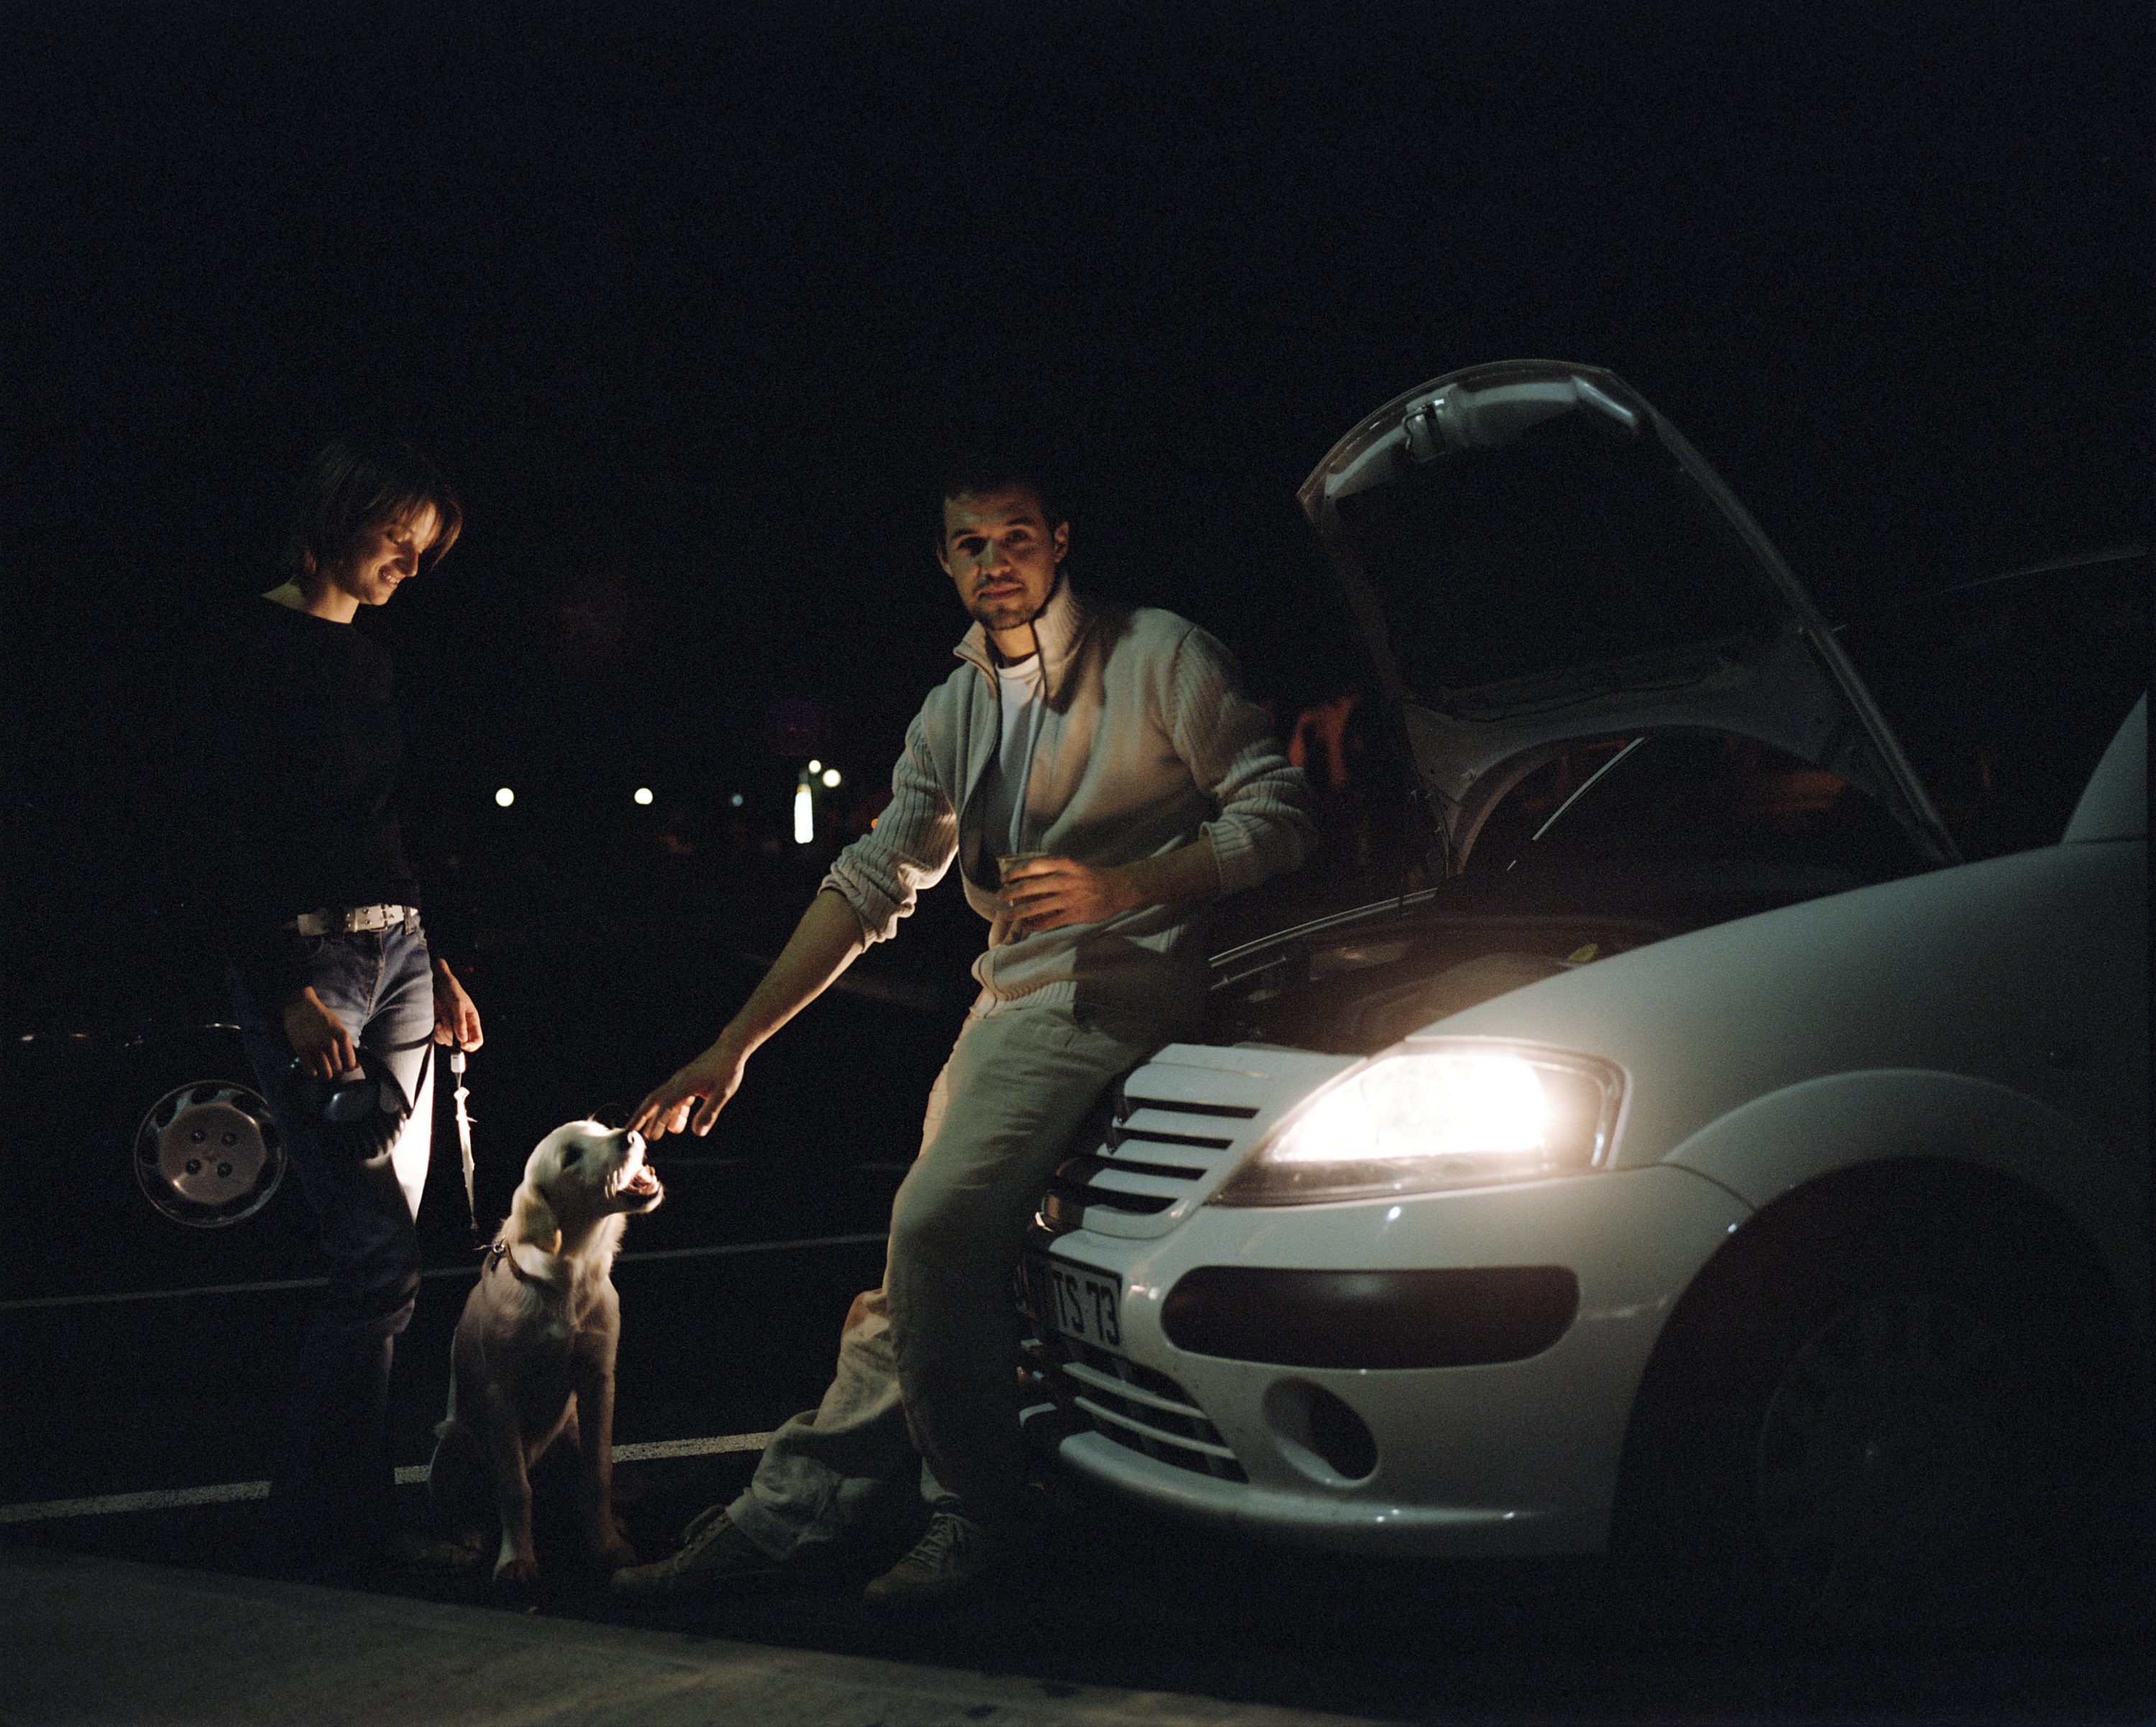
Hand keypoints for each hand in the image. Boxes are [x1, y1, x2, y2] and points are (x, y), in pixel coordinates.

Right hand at [282, 988, 356, 1080]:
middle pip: (339, 1069)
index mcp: (342, 1036)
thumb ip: (346, 1045)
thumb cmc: (321, 1018)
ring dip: (326, 1076)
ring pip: (326, 1074)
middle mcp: (330, 1042)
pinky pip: (311, 1072)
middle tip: (332, 1069)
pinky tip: (313, 1070)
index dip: (348, 1068)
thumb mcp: (339, 1026)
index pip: (350, 1062)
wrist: (300, 1007)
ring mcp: (316, 1047)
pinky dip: (313, 1075)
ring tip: (323, 1071)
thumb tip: (356, 1065)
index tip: (344, 1067)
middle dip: (337, 1072)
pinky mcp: (302, 1050)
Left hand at [432, 963, 483, 1049]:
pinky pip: (439, 1038)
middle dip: (452, 1036)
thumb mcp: (457, 1003)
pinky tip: (437, 1021)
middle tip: (447, 1024)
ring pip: (449, 1041)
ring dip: (443, 1033)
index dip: (471, 1045)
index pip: (477, 1040)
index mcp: (472, 1021)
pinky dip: (436, 1032)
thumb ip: (460, 1021)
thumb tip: (463, 1039)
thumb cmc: (451, 989)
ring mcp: (452, 1027)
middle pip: (461, 1043)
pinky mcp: (441, 1027)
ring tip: (441, 1020)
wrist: (437, 984)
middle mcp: (463, 1026)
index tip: (462, 1043)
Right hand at [631, 1038, 749, 1138]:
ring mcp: (680, 1082)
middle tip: (628, 1132)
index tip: (652, 1138)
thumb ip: (709, 1112)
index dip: (658, 1121)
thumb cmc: (727, 1070)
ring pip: (662, 1101)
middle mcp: (677, 1082)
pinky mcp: (686, 1083)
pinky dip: (673, 1114)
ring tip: (648, 1135)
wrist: (731, 1049)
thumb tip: (698, 1133)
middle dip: (640, 1117)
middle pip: (653, 1101)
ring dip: (654, 1118)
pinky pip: (675, 1100)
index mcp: (684, 1084)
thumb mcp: (722, 1092)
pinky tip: (677, 1127)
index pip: (666, 1105)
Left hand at [998, 856, 1143, 935]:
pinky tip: (1026, 926)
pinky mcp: (1074, 914)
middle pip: (1028, 886)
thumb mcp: (1073, 866)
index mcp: (1063, 864)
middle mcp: (1064, 879)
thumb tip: (1028, 876)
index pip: (1031, 866)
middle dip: (1009, 893)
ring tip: (1007, 914)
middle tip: (999, 898)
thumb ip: (1053, 870)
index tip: (1003, 878)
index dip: (1014, 872)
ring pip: (1035, 906)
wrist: (1119, 888)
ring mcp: (1069, 898)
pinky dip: (1035, 924)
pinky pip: (1049, 921)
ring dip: (1017, 911)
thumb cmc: (1093, 876)